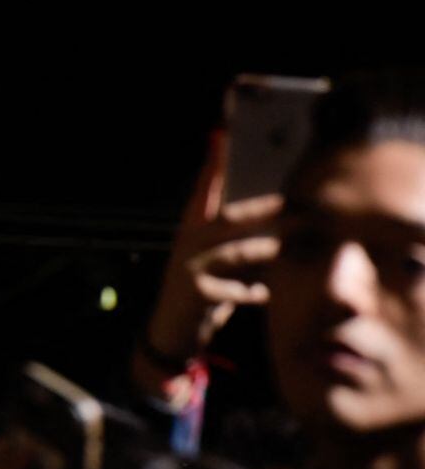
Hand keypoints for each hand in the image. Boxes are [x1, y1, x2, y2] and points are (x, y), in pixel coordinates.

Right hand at [146, 131, 282, 363]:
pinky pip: (236, 290)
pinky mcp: (195, 294)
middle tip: (297, 204)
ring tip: (292, 245)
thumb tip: (274, 216)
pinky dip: (255, 293)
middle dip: (263, 210)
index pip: (203, 191)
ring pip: (235, 253)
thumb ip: (230, 238)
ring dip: (267, 250)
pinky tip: (268, 294)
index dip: (214, 165)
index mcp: (190, 229)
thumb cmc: (201, 290)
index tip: (223, 136)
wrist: (171, 332)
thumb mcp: (210, 258)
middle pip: (227, 219)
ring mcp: (188, 268)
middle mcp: (187, 243)